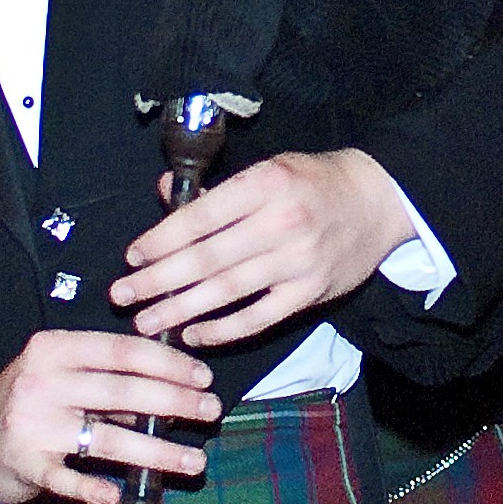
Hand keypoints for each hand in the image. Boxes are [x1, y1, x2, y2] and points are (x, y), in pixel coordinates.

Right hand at [0, 327, 219, 503]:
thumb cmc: (33, 399)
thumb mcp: (64, 374)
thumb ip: (110, 378)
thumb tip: (173, 390)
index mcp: (55, 348)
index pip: (123, 350)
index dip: (169, 363)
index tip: (203, 376)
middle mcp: (42, 381)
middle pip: (123, 391)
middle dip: (176, 402)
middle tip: (212, 411)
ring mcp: (32, 424)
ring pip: (107, 439)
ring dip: (157, 452)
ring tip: (195, 461)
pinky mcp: (24, 464)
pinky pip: (66, 480)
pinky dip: (92, 490)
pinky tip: (117, 498)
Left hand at [112, 148, 418, 348]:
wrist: (379, 201)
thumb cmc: (314, 182)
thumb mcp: (268, 169)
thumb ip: (217, 189)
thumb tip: (166, 192)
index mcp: (265, 184)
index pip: (201, 218)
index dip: (161, 240)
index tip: (132, 257)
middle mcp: (281, 223)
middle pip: (206, 259)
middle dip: (158, 281)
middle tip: (123, 296)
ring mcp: (298, 261)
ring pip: (227, 291)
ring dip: (181, 310)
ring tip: (147, 322)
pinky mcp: (311, 292)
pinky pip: (258, 318)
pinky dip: (223, 329)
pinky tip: (194, 334)